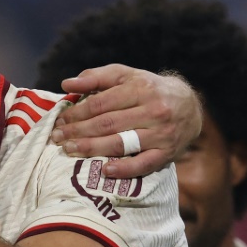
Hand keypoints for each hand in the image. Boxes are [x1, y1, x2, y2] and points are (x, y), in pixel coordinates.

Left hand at [50, 64, 201, 177]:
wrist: (190, 105)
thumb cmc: (148, 88)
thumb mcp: (125, 75)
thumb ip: (96, 77)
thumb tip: (66, 83)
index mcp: (141, 89)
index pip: (101, 104)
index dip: (77, 113)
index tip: (59, 120)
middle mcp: (154, 110)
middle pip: (108, 124)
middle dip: (78, 132)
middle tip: (57, 138)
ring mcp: (161, 134)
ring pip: (121, 143)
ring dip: (92, 149)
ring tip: (70, 150)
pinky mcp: (167, 153)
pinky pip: (144, 164)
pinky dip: (124, 169)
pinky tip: (105, 170)